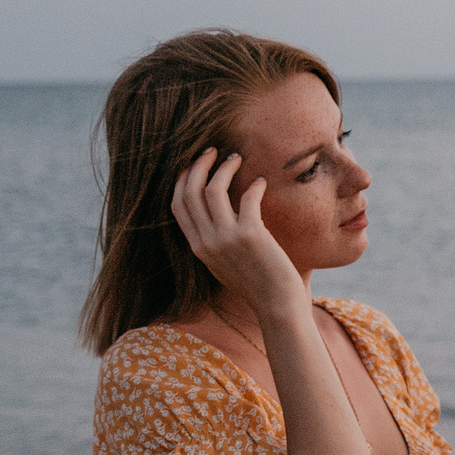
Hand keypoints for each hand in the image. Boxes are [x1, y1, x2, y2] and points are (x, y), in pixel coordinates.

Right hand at [170, 148, 303, 311]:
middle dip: (199, 165)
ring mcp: (226, 238)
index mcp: (197, 247)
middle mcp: (206, 241)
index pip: (177, 205)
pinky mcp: (250, 234)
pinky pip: (247, 198)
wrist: (277, 304)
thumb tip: (215, 213)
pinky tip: (261, 182)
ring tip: (237, 158)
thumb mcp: (224, 263)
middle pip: (190, 191)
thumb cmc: (256, 283)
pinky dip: (254, 186)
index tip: (195, 164)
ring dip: (224, 168)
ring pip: (213, 189)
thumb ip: (214, 240)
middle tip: (213, 150)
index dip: (183, 179)